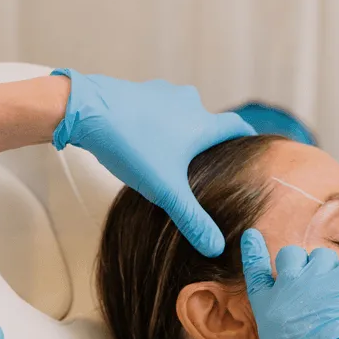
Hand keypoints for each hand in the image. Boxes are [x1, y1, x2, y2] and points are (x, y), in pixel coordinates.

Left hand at [50, 68, 254, 256]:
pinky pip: (159, 109)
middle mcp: (188, 103)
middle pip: (208, 122)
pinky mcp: (139, 91)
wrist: (87, 111)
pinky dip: (160, 124)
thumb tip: (216, 247)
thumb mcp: (166, 192)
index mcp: (202, 124)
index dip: (246, 139)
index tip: (252, 148)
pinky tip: (148, 142)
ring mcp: (163, 93)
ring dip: (183, 131)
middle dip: (209, 143)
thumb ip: (192, 220)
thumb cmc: (132, 148)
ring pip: (183, 114)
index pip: (237, 127)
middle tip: (208, 165)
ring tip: (176, 156)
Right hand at [219, 230, 338, 338]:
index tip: (252, 236)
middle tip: (304, 287)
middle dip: (294, 266)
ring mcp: (323, 281)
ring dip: (323, 269)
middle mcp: (292, 288)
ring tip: (330, 291)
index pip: (255, 270)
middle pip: (289, 255)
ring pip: (321, 256)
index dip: (252, 251)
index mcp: (267, 308)